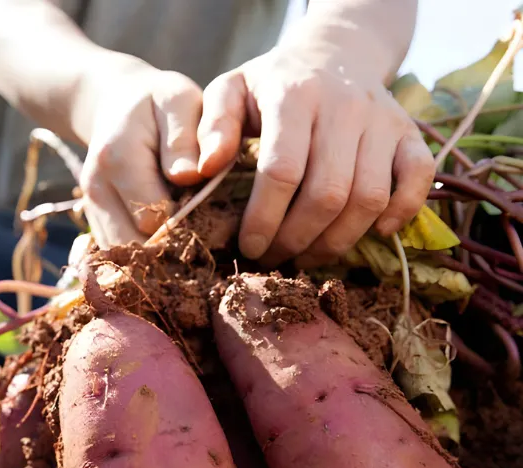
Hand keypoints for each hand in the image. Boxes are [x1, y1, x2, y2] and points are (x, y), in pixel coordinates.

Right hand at [79, 64, 204, 246]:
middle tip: (209, 240)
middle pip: (136, 246)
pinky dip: (145, 259)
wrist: (116, 105)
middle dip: (174, 250)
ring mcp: (91, 209)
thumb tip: (189, 176)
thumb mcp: (178, 101)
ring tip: (190, 246)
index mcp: (117, 159)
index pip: (155, 216)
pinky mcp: (94, 222)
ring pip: (124, 259)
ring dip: (158, 260)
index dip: (190, 224)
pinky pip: (118, 256)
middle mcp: (96, 189)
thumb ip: (184, 137)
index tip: (218, 218)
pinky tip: (171, 245)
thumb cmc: (158, 102)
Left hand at [195, 41, 434, 267]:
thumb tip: (202, 169)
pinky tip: (375, 233)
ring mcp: (384, 120)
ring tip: (307, 256)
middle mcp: (345, 107)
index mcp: (294, 96)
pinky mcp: (410, 133)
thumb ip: (212, 127)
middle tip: (274, 259)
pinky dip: (402, 212)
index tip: (248, 247)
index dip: (264, 218)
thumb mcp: (230, 91)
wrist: (334, 53)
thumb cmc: (272, 84)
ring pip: (369, 197)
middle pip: (327, 193)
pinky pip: (420, 179)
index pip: (282, 170)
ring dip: (337, 240)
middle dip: (296, 239)